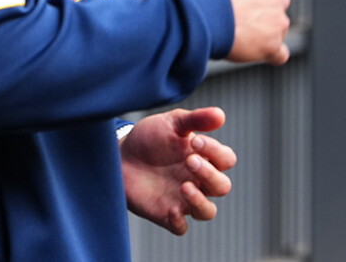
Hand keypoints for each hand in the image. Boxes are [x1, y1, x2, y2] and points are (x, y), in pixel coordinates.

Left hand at [121, 107, 237, 234]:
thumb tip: (220, 116)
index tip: (194, 140)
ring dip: (200, 201)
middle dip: (209, 174)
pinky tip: (171, 209)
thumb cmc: (149, 137)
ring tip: (184, 186)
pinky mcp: (166, 214)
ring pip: (208, 211)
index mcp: (204, 157)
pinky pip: (181, 228)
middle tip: (188, 160)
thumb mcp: (172, 122)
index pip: (226, 160)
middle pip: (222, 187)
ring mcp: (183, 199)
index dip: (216, 152)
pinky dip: (179, 222)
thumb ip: (196, 119)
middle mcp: (198, 180)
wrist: (119, 155)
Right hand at [200, 0, 290, 64]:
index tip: (246, 2)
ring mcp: (278, 22)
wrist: (202, 16)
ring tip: (240, 37)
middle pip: (277, 7)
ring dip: (264, 34)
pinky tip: (259, 53)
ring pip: (278, 30)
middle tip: (241, 20)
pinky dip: (271, 55)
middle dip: (263, 14)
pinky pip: (280, 54)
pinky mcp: (272, 45)